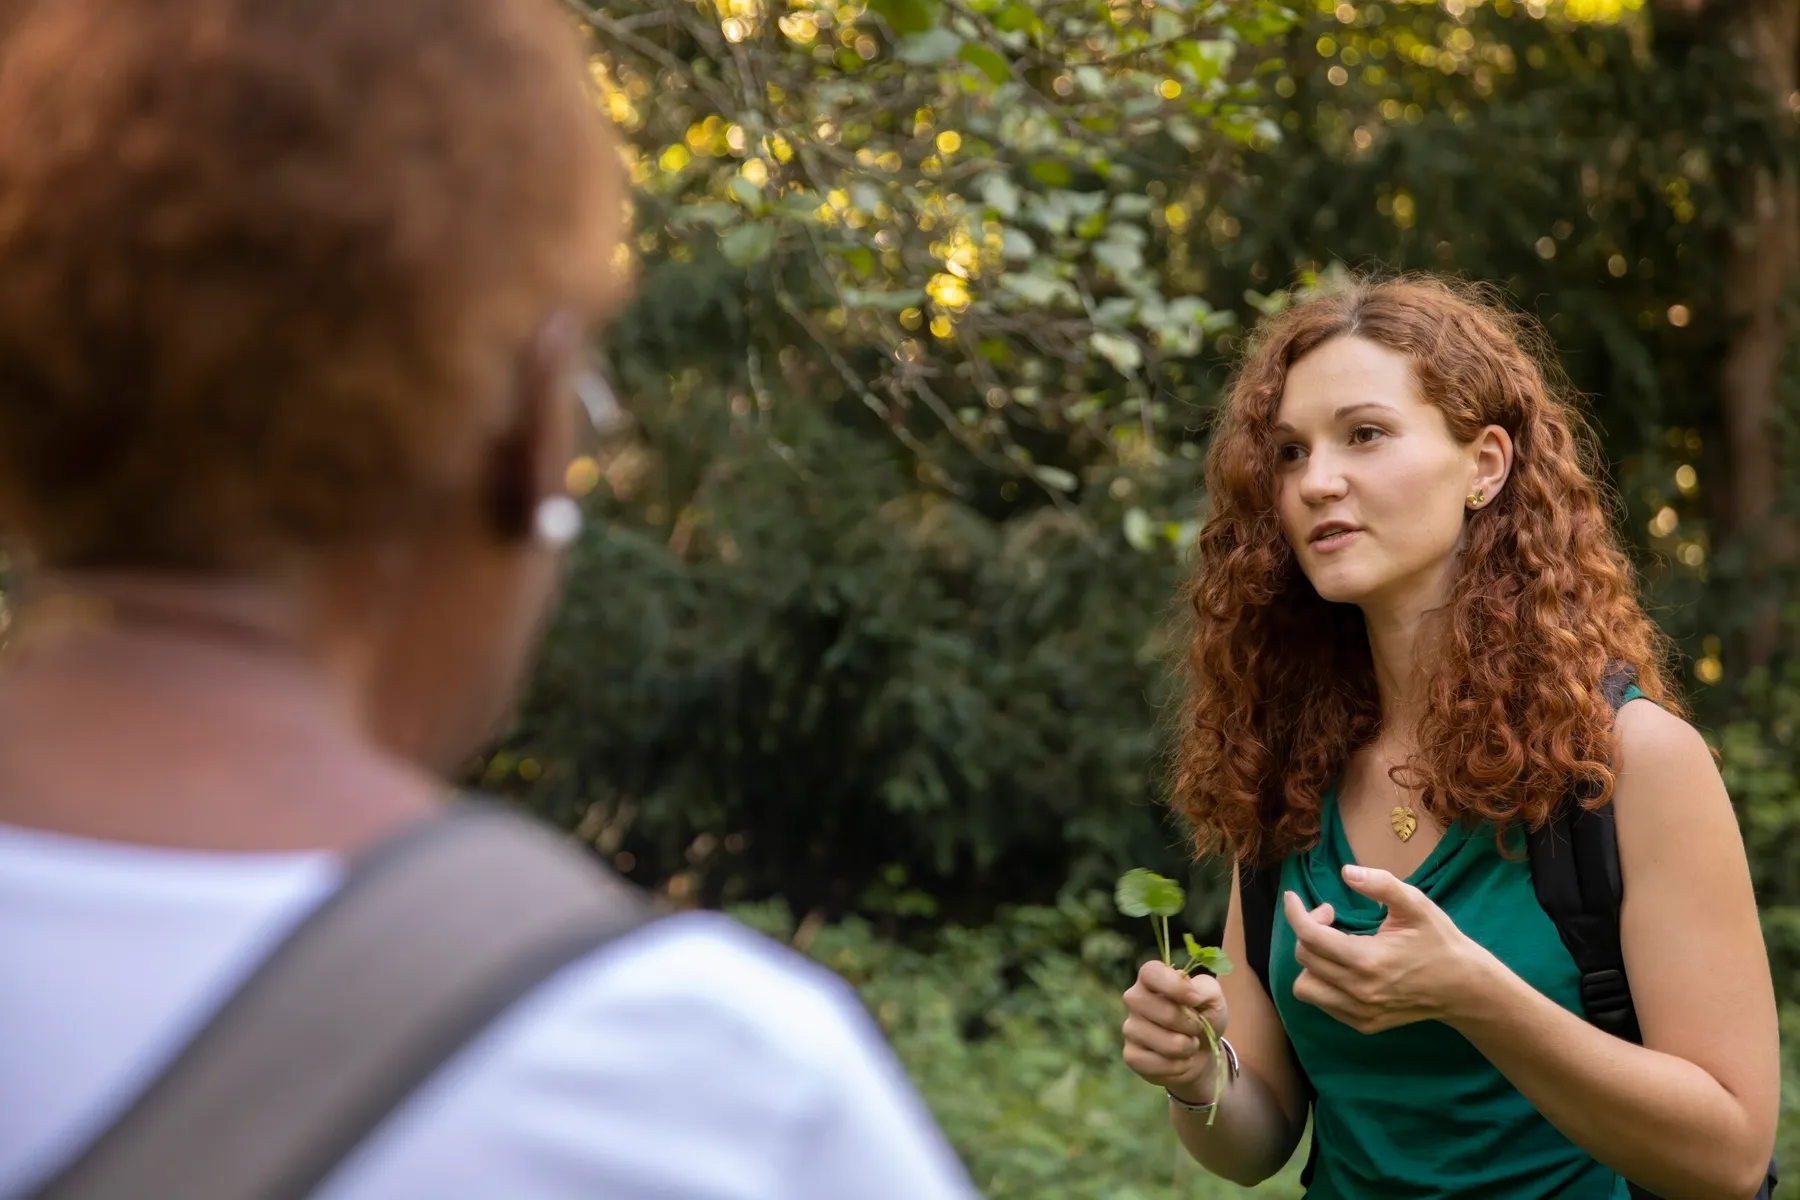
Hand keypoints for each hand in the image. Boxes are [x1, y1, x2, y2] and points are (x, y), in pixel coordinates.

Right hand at [1121, 959, 1228, 1100]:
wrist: (1201, 1052)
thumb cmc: (1204, 1017)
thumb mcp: (1213, 998)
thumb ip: (1205, 989)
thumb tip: (1192, 995)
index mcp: (1152, 978)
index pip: (1151, 973)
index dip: (1174, 986)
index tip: (1196, 999)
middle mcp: (1135, 999)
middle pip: (1161, 1011)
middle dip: (1189, 1024)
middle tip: (1196, 1027)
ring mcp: (1130, 1027)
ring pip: (1161, 1042)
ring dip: (1185, 1048)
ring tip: (1189, 1044)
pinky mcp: (1131, 1055)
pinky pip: (1153, 1063)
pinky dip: (1176, 1067)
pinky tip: (1178, 1061)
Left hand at [1283, 864, 1494, 1033]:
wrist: (1463, 987)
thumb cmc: (1439, 941)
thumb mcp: (1416, 904)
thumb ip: (1381, 884)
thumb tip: (1346, 872)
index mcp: (1369, 960)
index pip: (1310, 936)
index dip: (1295, 912)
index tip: (1293, 897)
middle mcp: (1359, 991)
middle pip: (1305, 957)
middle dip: (1308, 930)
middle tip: (1331, 917)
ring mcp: (1360, 1012)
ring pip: (1305, 987)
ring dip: (1310, 961)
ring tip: (1333, 945)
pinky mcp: (1363, 1024)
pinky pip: (1323, 1003)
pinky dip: (1323, 981)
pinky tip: (1343, 965)